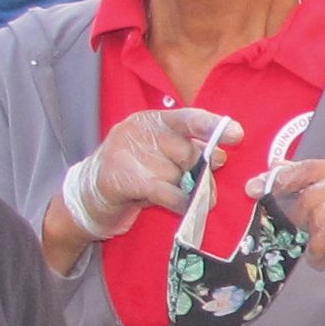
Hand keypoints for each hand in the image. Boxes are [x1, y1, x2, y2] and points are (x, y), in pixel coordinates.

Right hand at [61, 109, 238, 241]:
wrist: (88, 195)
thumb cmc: (133, 175)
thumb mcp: (162, 158)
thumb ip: (189, 153)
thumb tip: (220, 157)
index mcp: (153, 120)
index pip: (189, 118)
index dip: (213, 126)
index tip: (236, 134)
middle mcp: (141, 131)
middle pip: (188, 152)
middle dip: (199, 174)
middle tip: (200, 188)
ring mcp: (128, 151)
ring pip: (177, 175)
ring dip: (183, 191)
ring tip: (172, 195)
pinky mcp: (122, 176)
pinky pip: (165, 190)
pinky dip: (180, 202)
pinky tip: (182, 207)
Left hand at [257, 158, 324, 307]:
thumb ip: (306, 182)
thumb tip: (274, 165)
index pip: (311, 168)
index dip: (282, 179)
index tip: (254, 189)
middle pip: (312, 195)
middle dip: (300, 219)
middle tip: (304, 233)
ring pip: (319, 217)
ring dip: (310, 239)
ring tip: (317, 250)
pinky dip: (318, 252)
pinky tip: (323, 259)